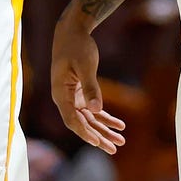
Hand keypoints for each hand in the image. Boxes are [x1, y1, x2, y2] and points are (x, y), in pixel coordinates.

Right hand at [50, 15, 125, 154]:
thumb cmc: (76, 46)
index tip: (97, 143)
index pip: (71, 119)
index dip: (84, 132)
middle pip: (81, 123)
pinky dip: (105, 117)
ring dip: (104, 130)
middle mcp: (64, 98)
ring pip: (88, 119)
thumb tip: (97, 110)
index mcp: (60, 93)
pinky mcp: (80, 92)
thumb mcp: (85, 65)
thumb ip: (91, 88)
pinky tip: (120, 125)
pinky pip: (92, 110)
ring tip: (120, 141)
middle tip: (114, 149)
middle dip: (98, 137)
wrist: (72, 31)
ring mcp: (72, 97)